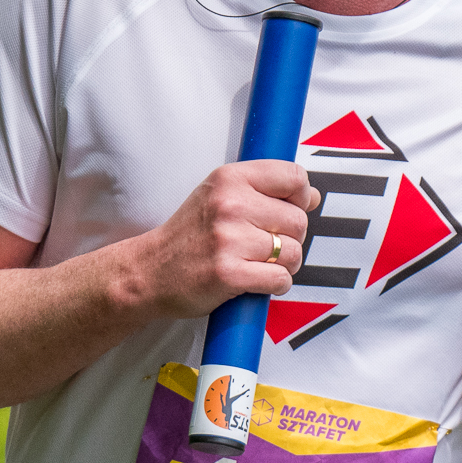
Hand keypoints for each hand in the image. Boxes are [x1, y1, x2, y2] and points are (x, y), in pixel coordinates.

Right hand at [136, 161, 320, 315]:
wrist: (149, 271)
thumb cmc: (189, 236)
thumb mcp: (219, 196)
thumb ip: (265, 191)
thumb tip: (312, 196)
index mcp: (229, 179)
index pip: (294, 177)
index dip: (300, 198)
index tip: (288, 210)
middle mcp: (230, 204)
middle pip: (299, 220)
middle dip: (291, 238)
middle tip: (265, 246)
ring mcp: (229, 239)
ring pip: (294, 252)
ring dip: (284, 265)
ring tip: (259, 264)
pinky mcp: (229, 273)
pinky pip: (280, 279)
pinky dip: (275, 285)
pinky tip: (256, 280)